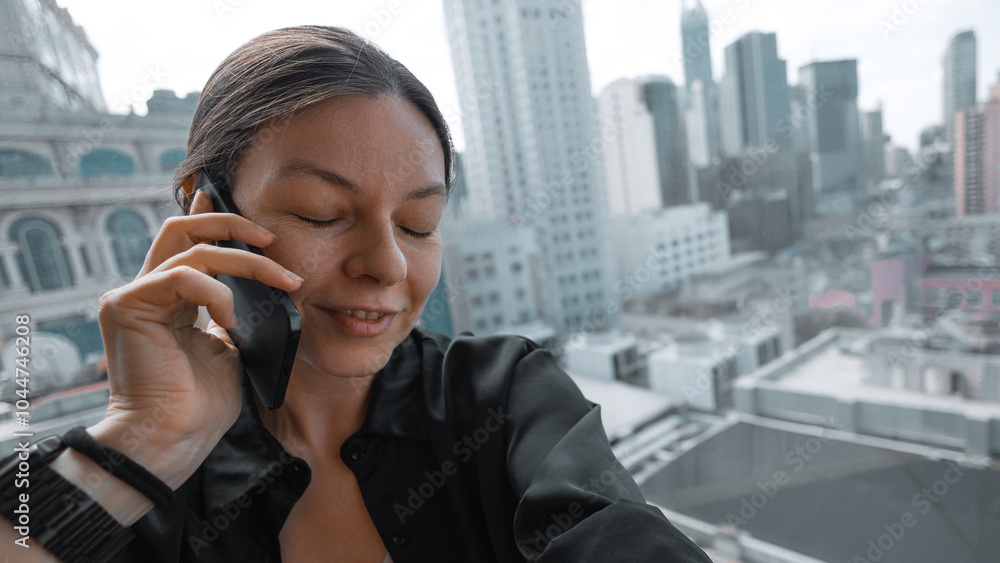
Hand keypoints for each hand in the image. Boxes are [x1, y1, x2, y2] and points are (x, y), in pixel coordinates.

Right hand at [91, 189, 302, 486]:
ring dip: (246, 261)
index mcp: (168, 299)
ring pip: (192, 250)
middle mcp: (145, 291)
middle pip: (183, 230)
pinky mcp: (126, 306)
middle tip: (271, 239)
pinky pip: (182, 277)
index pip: (187, 243)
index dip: (212, 218)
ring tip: (283, 282)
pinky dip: (218, 293)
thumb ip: (234, 311)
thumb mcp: (229, 346)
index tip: (246, 210)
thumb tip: (263, 288)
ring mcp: (132, 296)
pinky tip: (235, 319)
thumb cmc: (201, 403)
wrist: (174, 437)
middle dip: (231, 225)